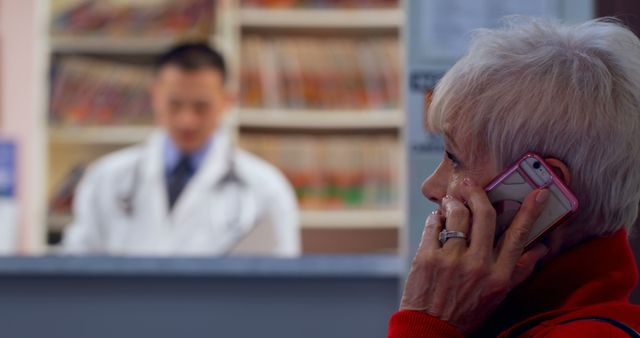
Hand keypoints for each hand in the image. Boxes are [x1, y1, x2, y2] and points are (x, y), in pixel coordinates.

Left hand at [399, 178, 549, 333]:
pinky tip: (437, 219)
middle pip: (485, 216)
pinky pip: (433, 224)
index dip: (531, 211)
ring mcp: (451, 261)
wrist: (430, 328)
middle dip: (478, 193)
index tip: (539, 192)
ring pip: (457, 215)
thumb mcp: (498, 295)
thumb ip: (519, 270)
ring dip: (454, 202)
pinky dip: (436, 217)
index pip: (519, 236)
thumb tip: (541, 248)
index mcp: (499, 276)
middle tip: (471, 183)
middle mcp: (477, 266)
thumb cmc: (466, 310)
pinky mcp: (427, 258)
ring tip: (451, 202)